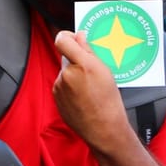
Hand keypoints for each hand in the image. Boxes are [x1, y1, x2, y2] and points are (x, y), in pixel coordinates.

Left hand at [53, 29, 131, 153]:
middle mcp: (67, 75)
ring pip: (65, 72)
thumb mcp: (106, 72)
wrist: (103, 129)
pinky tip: (83, 96)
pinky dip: (71, 87)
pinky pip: (62, 85)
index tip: (75, 38)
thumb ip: (89, 51)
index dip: (68, 36)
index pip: (62, 40)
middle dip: (77, 60)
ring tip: (90, 88)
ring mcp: (59, 87)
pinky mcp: (56, 97)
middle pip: (66, 57)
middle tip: (92, 70)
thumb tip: (80, 37)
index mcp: (82, 65)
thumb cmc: (108, 103)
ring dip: (74, 74)